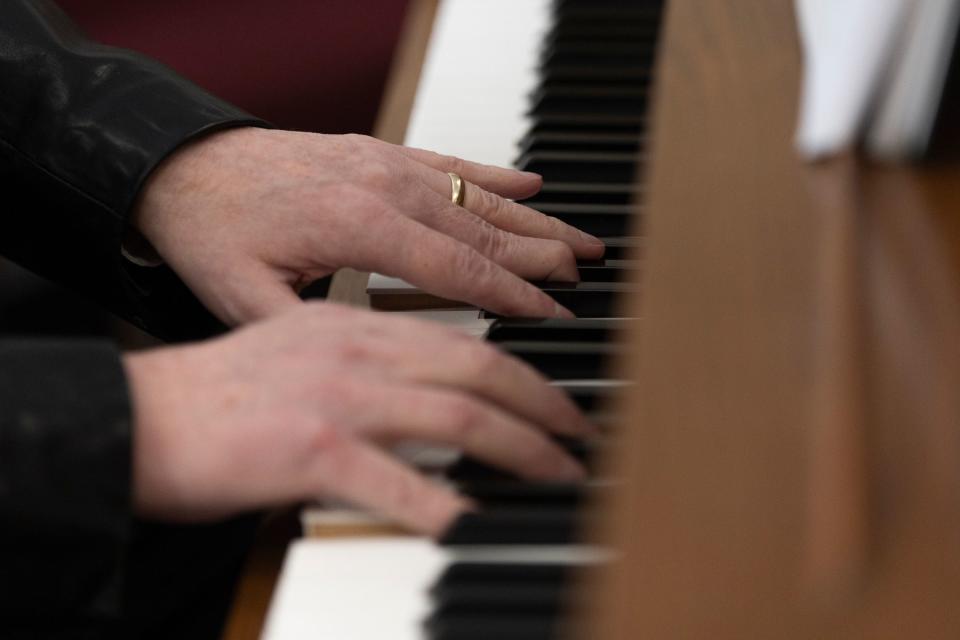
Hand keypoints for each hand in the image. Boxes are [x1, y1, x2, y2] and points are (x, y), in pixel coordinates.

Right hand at [123, 302, 591, 535]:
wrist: (139, 417)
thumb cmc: (220, 397)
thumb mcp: (302, 355)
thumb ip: (367, 365)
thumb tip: (425, 393)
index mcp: (353, 328)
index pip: (460, 340)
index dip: (520, 368)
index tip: (553, 398)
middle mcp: (355, 351)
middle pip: (477, 368)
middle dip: (543, 403)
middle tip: (579, 434)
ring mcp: (336, 398)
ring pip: (458, 414)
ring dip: (522, 447)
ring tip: (559, 473)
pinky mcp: (310, 450)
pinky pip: (397, 480)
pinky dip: (443, 503)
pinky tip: (473, 520)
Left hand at [132, 128, 604, 325]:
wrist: (181, 164)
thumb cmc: (211, 230)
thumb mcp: (246, 299)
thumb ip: (313, 332)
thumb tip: (369, 367)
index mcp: (359, 227)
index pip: (459, 270)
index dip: (514, 295)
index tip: (556, 313)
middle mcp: (385, 187)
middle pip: (484, 230)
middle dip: (543, 257)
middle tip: (588, 280)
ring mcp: (386, 162)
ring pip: (479, 195)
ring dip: (536, 218)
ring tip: (581, 238)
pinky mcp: (380, 151)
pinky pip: (452, 161)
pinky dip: (496, 173)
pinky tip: (531, 180)